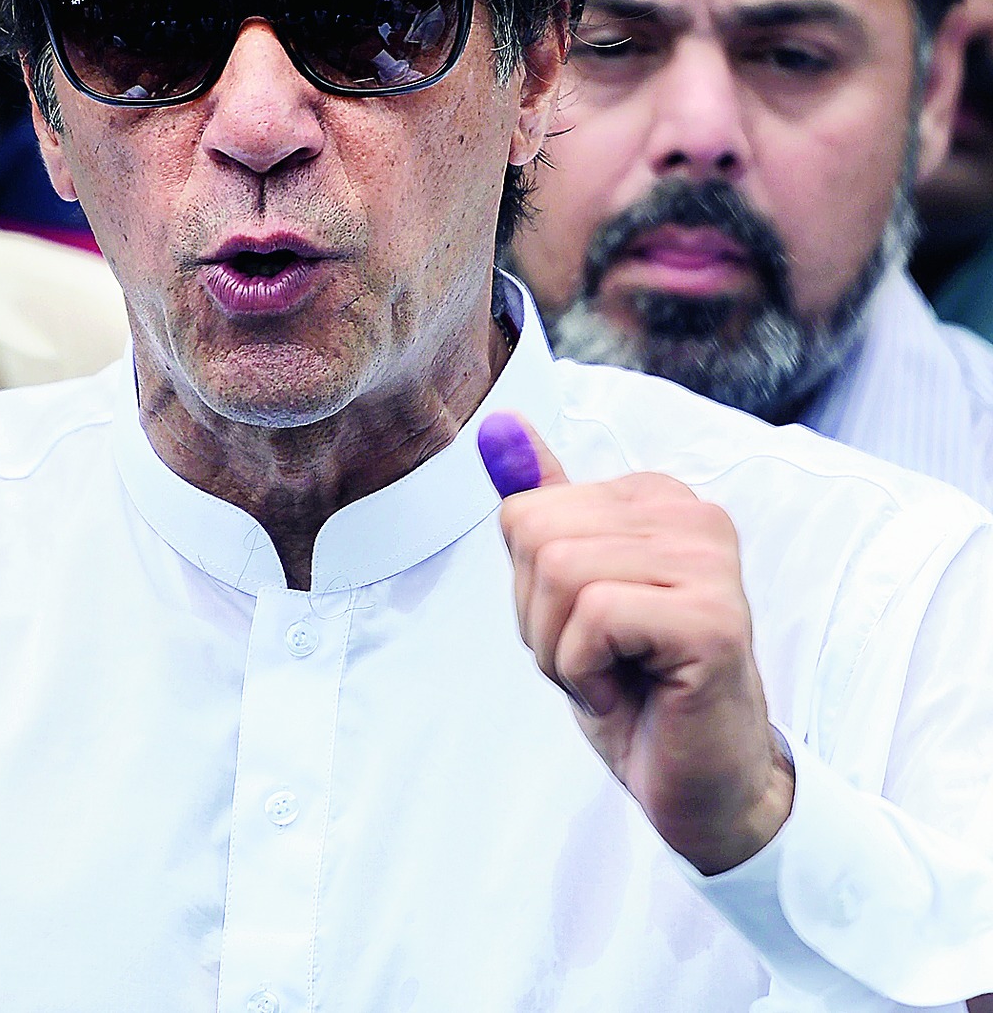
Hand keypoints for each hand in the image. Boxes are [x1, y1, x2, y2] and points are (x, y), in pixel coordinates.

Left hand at [479, 413, 793, 874]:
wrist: (699, 784)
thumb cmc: (636, 689)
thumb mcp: (568, 592)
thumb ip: (542, 506)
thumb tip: (499, 426)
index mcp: (657, 496)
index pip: (527, 511)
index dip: (530, 588)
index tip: (586, 630)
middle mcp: (692, 513)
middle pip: (537, 535)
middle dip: (540, 617)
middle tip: (599, 661)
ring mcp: (709, 562)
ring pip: (559, 571)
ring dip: (562, 649)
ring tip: (615, 675)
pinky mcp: (712, 619)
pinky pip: (594, 616)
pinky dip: (585, 671)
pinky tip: (630, 693)